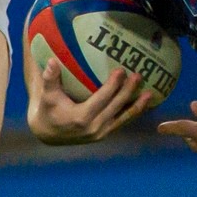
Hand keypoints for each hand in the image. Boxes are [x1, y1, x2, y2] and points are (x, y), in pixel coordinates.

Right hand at [26, 61, 155, 145]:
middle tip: (138, 76)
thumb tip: (52, 62)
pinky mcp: (105, 134)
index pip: (101, 100)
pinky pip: (122, 122)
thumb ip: (50, 79)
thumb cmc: (48, 110)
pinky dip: (133, 113)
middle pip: (116, 107)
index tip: (121, 71)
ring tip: (150, 94)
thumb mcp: (47, 96)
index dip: (112, 86)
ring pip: (123, 118)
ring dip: (137, 106)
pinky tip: (144, 104)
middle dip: (128, 92)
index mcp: (80, 118)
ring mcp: (101, 133)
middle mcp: (93, 128)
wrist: (48, 133)